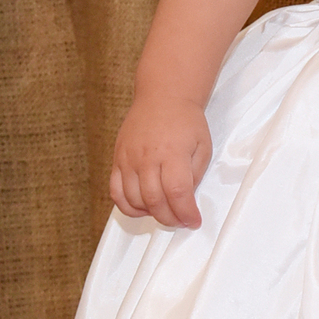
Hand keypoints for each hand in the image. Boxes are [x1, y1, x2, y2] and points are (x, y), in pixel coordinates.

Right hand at [109, 96, 212, 227]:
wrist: (162, 98)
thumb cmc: (185, 120)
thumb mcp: (203, 146)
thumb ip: (195, 175)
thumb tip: (186, 200)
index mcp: (172, 153)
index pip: (177, 193)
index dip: (186, 213)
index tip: (193, 221)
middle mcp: (147, 158)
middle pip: (155, 201)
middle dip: (170, 219)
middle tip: (181, 221)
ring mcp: (129, 159)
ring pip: (134, 200)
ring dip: (151, 214)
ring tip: (165, 211)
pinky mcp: (117, 160)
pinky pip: (116, 192)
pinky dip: (128, 207)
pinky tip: (142, 207)